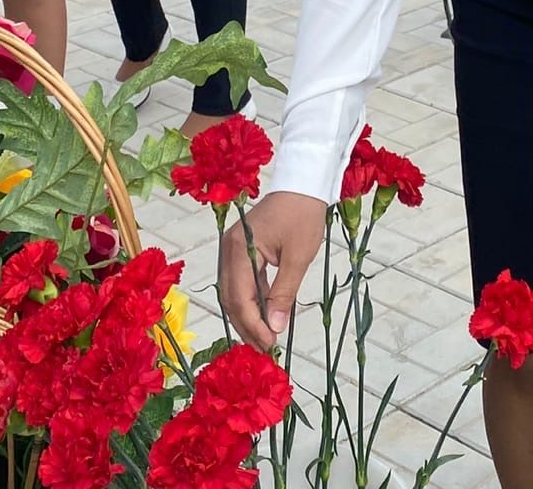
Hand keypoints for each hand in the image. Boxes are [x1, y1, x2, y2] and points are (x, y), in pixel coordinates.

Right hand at [219, 191, 326, 350]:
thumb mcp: (298, 257)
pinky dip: (251, 301)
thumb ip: (284, 293)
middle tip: (265, 349)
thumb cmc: (303, 215)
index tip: (269, 344)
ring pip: (233, 292)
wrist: (303, 183)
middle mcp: (229, 249)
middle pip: (231, 298)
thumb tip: (274, 327)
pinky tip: (264, 316)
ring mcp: (232, 248)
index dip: (253, 325)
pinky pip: (241, 282)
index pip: (240, 298)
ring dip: (247, 317)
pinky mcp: (241, 249)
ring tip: (264, 339)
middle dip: (247, 326)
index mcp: (240, 248)